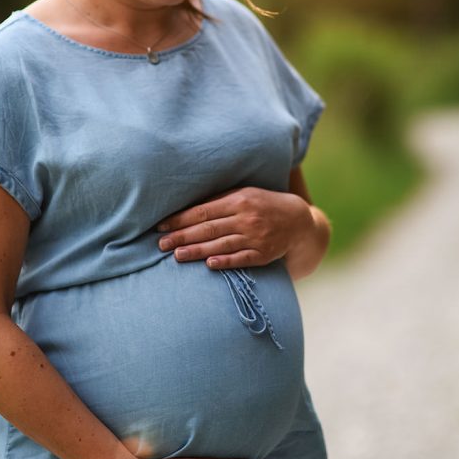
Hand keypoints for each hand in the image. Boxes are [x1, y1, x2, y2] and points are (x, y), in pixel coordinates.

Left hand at [157, 187, 312, 269]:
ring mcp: (256, 237)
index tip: (161, 226)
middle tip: (161, 244)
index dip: (180, 219)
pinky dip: (225, 261)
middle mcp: (246, 218)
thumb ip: (218, 201)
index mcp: (238, 200)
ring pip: (221, 245)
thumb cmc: (262, 204)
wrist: (297, 220)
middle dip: (182, 237)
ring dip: (197, 251)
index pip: (203, 211)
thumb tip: (187, 210)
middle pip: (208, 229)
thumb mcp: (243, 194)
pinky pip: (241, 259)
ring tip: (176, 256)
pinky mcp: (263, 254)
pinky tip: (209, 264)